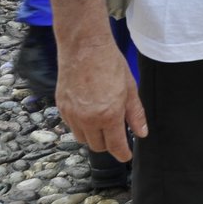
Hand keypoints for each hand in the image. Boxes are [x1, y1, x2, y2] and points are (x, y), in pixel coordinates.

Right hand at [55, 37, 145, 161]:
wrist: (84, 47)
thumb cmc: (110, 64)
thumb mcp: (130, 88)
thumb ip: (135, 114)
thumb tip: (141, 133)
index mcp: (108, 115)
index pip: (115, 145)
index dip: (122, 154)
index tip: (126, 155)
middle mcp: (88, 119)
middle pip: (97, 146)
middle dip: (108, 144)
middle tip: (116, 134)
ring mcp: (72, 114)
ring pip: (82, 138)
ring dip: (93, 136)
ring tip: (102, 123)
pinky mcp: (61, 107)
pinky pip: (71, 126)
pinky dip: (80, 125)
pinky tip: (88, 113)